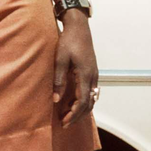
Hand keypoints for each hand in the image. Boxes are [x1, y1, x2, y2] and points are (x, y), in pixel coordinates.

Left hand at [52, 13, 97, 127]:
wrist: (79, 27)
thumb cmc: (68, 41)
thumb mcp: (60, 60)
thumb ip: (59, 80)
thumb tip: (56, 100)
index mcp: (85, 75)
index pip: (82, 102)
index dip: (73, 114)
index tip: (63, 122)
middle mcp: (93, 77)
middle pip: (89, 103)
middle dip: (77, 116)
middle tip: (65, 124)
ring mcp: (95, 74)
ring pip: (92, 98)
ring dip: (82, 109)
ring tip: (69, 116)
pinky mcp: (92, 71)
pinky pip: (92, 91)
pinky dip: (85, 101)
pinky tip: (76, 103)